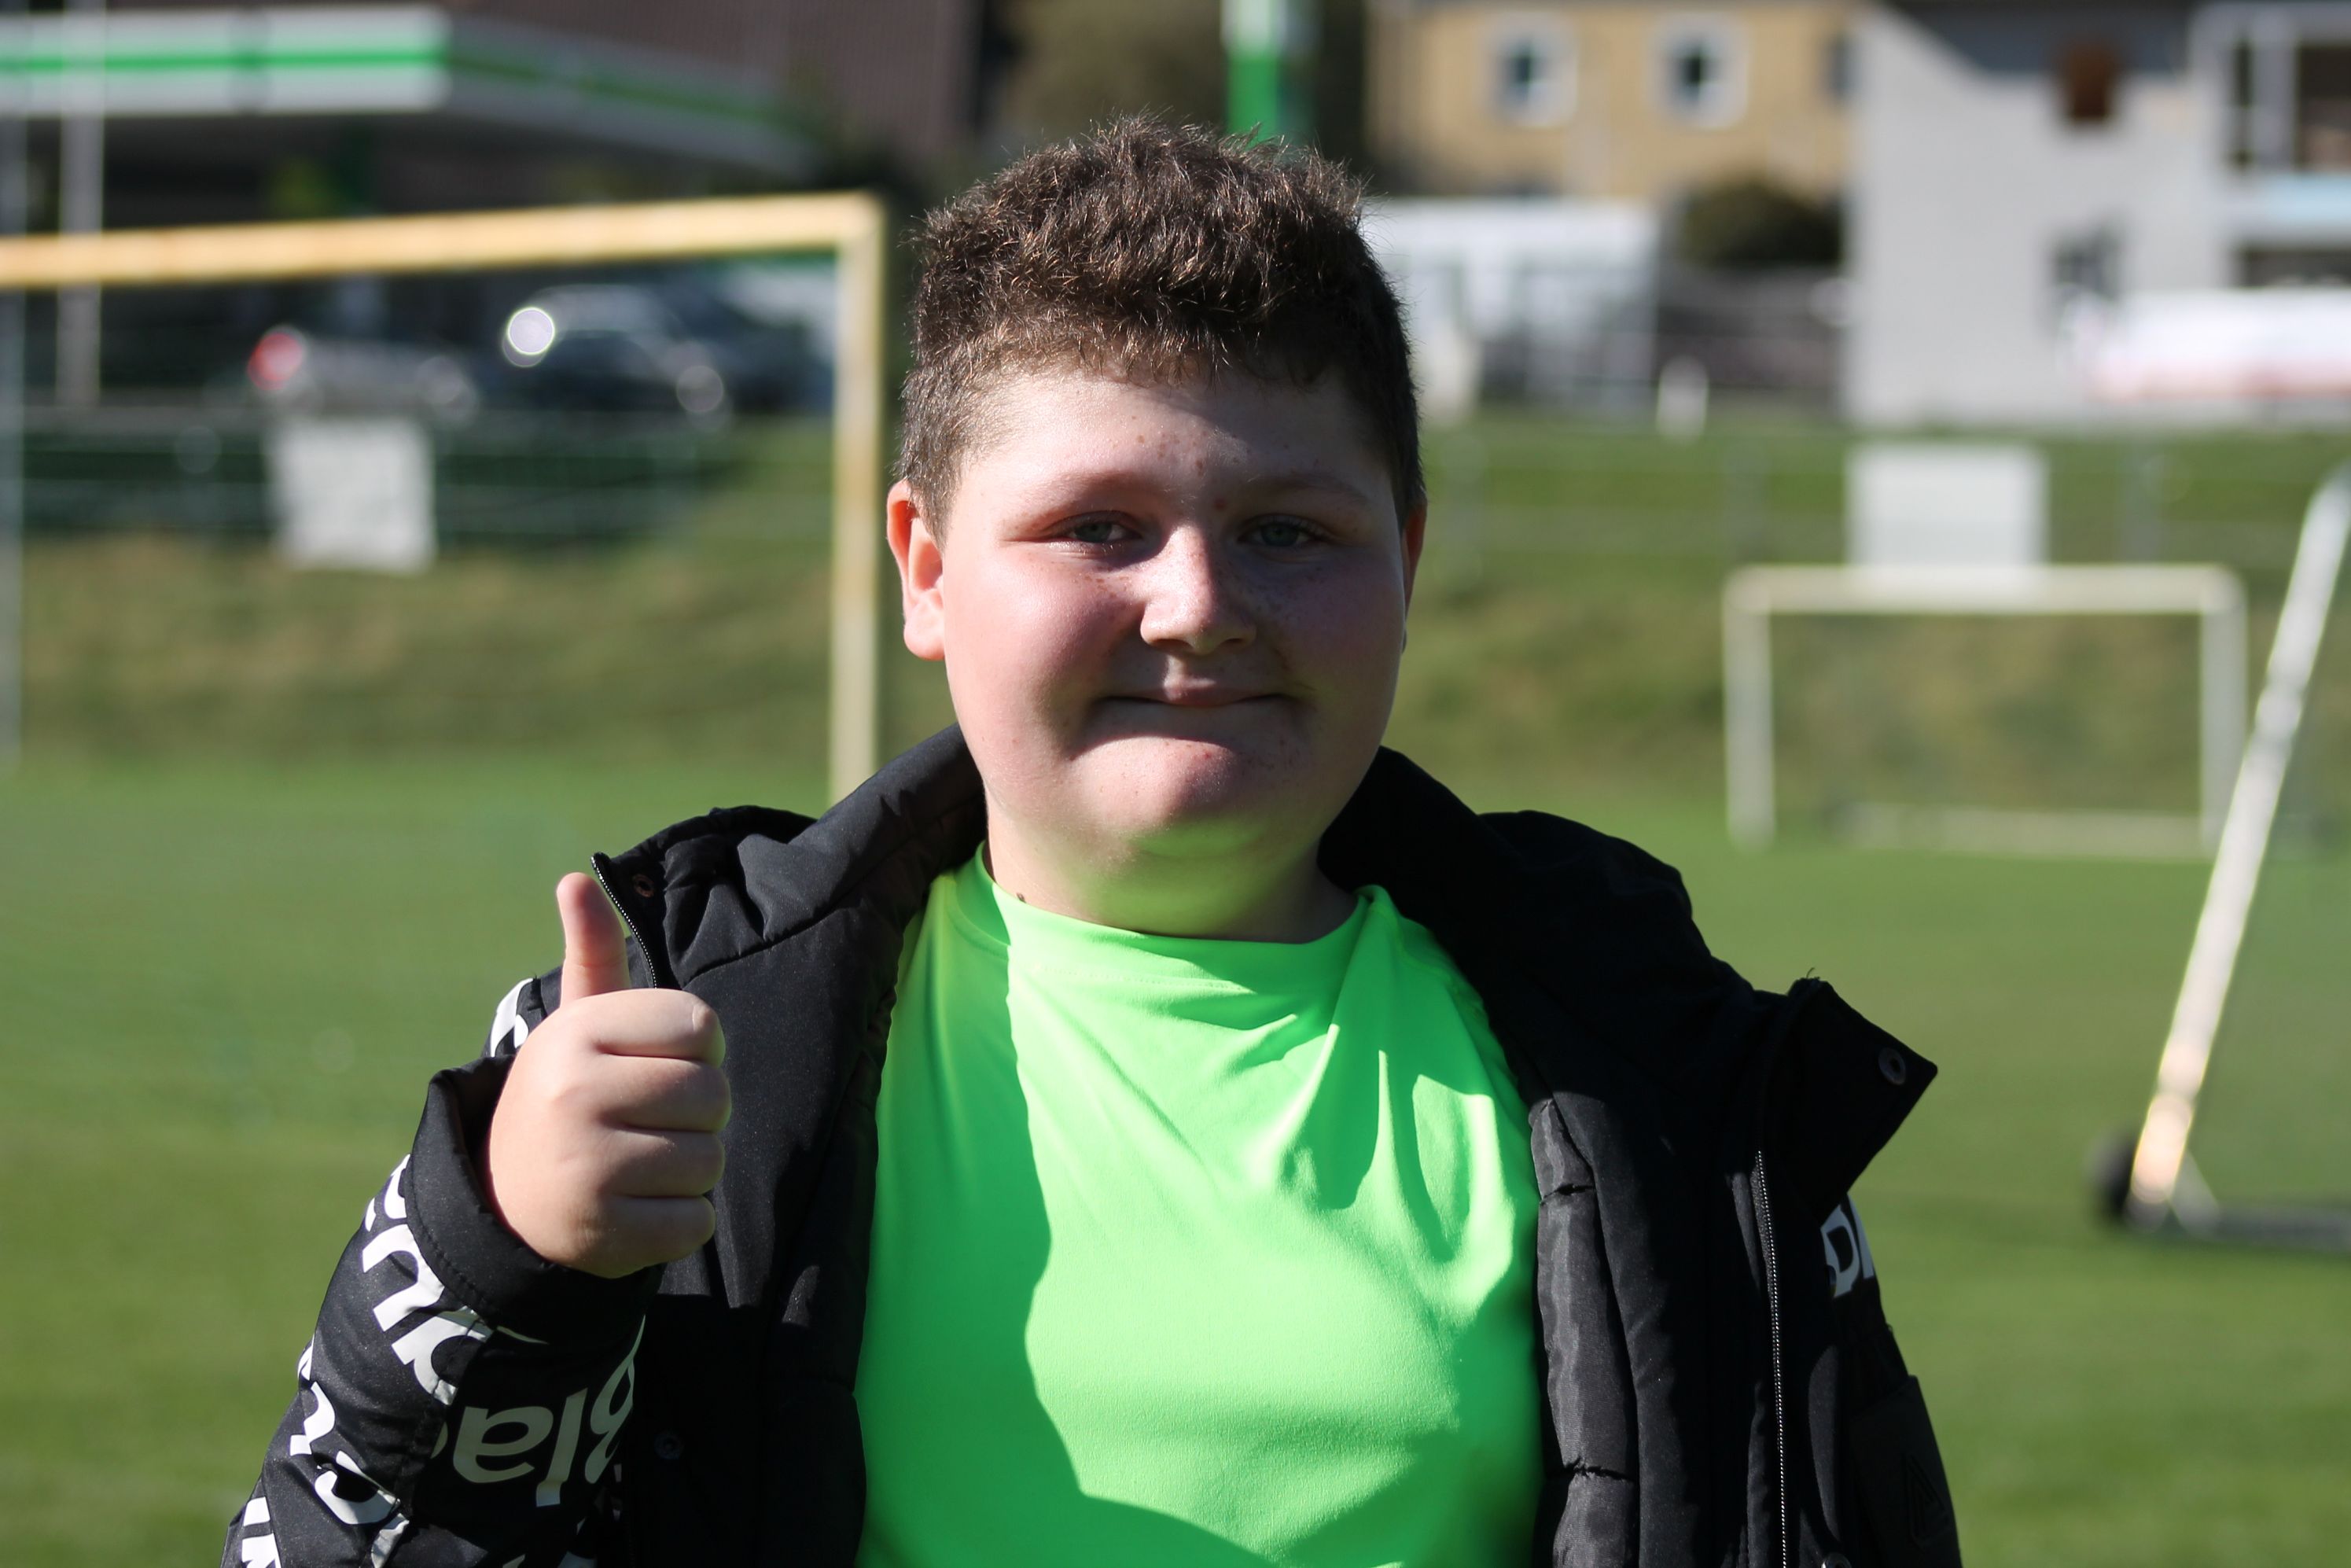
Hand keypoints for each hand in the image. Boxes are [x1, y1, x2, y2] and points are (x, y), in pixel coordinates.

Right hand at [483, 873, 728, 1277]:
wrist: (507, 1199)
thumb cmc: (570, 1094)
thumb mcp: (577, 1025)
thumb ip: (593, 955)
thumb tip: (576, 879)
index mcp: (575, 1034)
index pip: (704, 1026)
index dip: (698, 1050)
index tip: (656, 1064)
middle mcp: (575, 1096)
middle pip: (714, 1095)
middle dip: (699, 1113)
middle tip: (650, 1121)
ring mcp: (586, 1169)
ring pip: (710, 1161)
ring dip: (690, 1168)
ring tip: (639, 1163)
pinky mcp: (602, 1234)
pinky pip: (696, 1222)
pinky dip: (681, 1220)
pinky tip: (637, 1208)